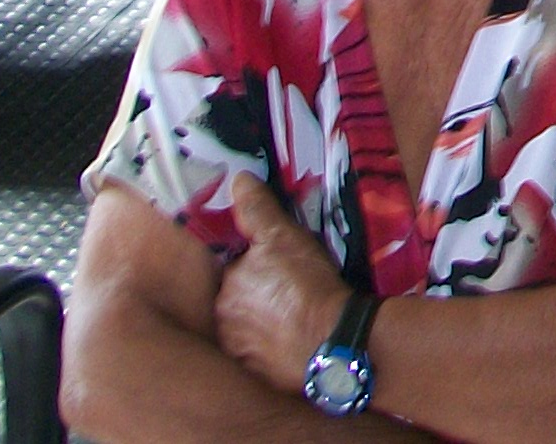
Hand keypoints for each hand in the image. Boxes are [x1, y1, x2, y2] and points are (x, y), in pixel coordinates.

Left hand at [210, 174, 345, 392]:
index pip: (231, 271)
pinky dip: (272, 346)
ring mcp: (239, 351)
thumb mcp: (284, 237)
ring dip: (263, 321)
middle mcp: (223, 323)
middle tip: (288, 288)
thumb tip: (236, 181)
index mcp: (225, 289)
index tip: (275, 265)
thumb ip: (257, 210)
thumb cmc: (307, 285)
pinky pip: (260, 354)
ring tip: (294, 312)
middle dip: (257, 294)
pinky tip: (294, 336)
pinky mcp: (258, 373)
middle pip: (237, 301)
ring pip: (247, 328)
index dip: (254, 265)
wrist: (332, 339)